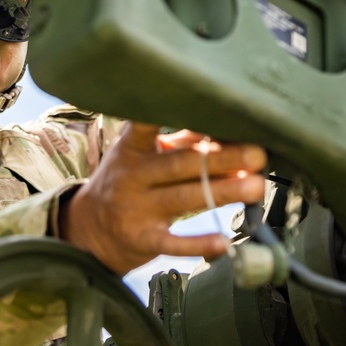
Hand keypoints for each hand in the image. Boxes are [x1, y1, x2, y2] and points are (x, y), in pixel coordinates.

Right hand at [60, 122, 266, 274]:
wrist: (88, 230)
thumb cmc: (126, 183)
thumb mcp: (141, 156)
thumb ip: (180, 143)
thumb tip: (227, 134)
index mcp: (132, 148)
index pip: (147, 124)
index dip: (169, 113)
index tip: (201, 102)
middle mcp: (132, 175)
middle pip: (181, 164)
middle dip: (220, 158)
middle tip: (257, 154)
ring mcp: (136, 209)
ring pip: (185, 198)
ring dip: (223, 192)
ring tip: (255, 187)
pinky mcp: (143, 239)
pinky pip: (174, 242)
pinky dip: (199, 243)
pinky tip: (224, 242)